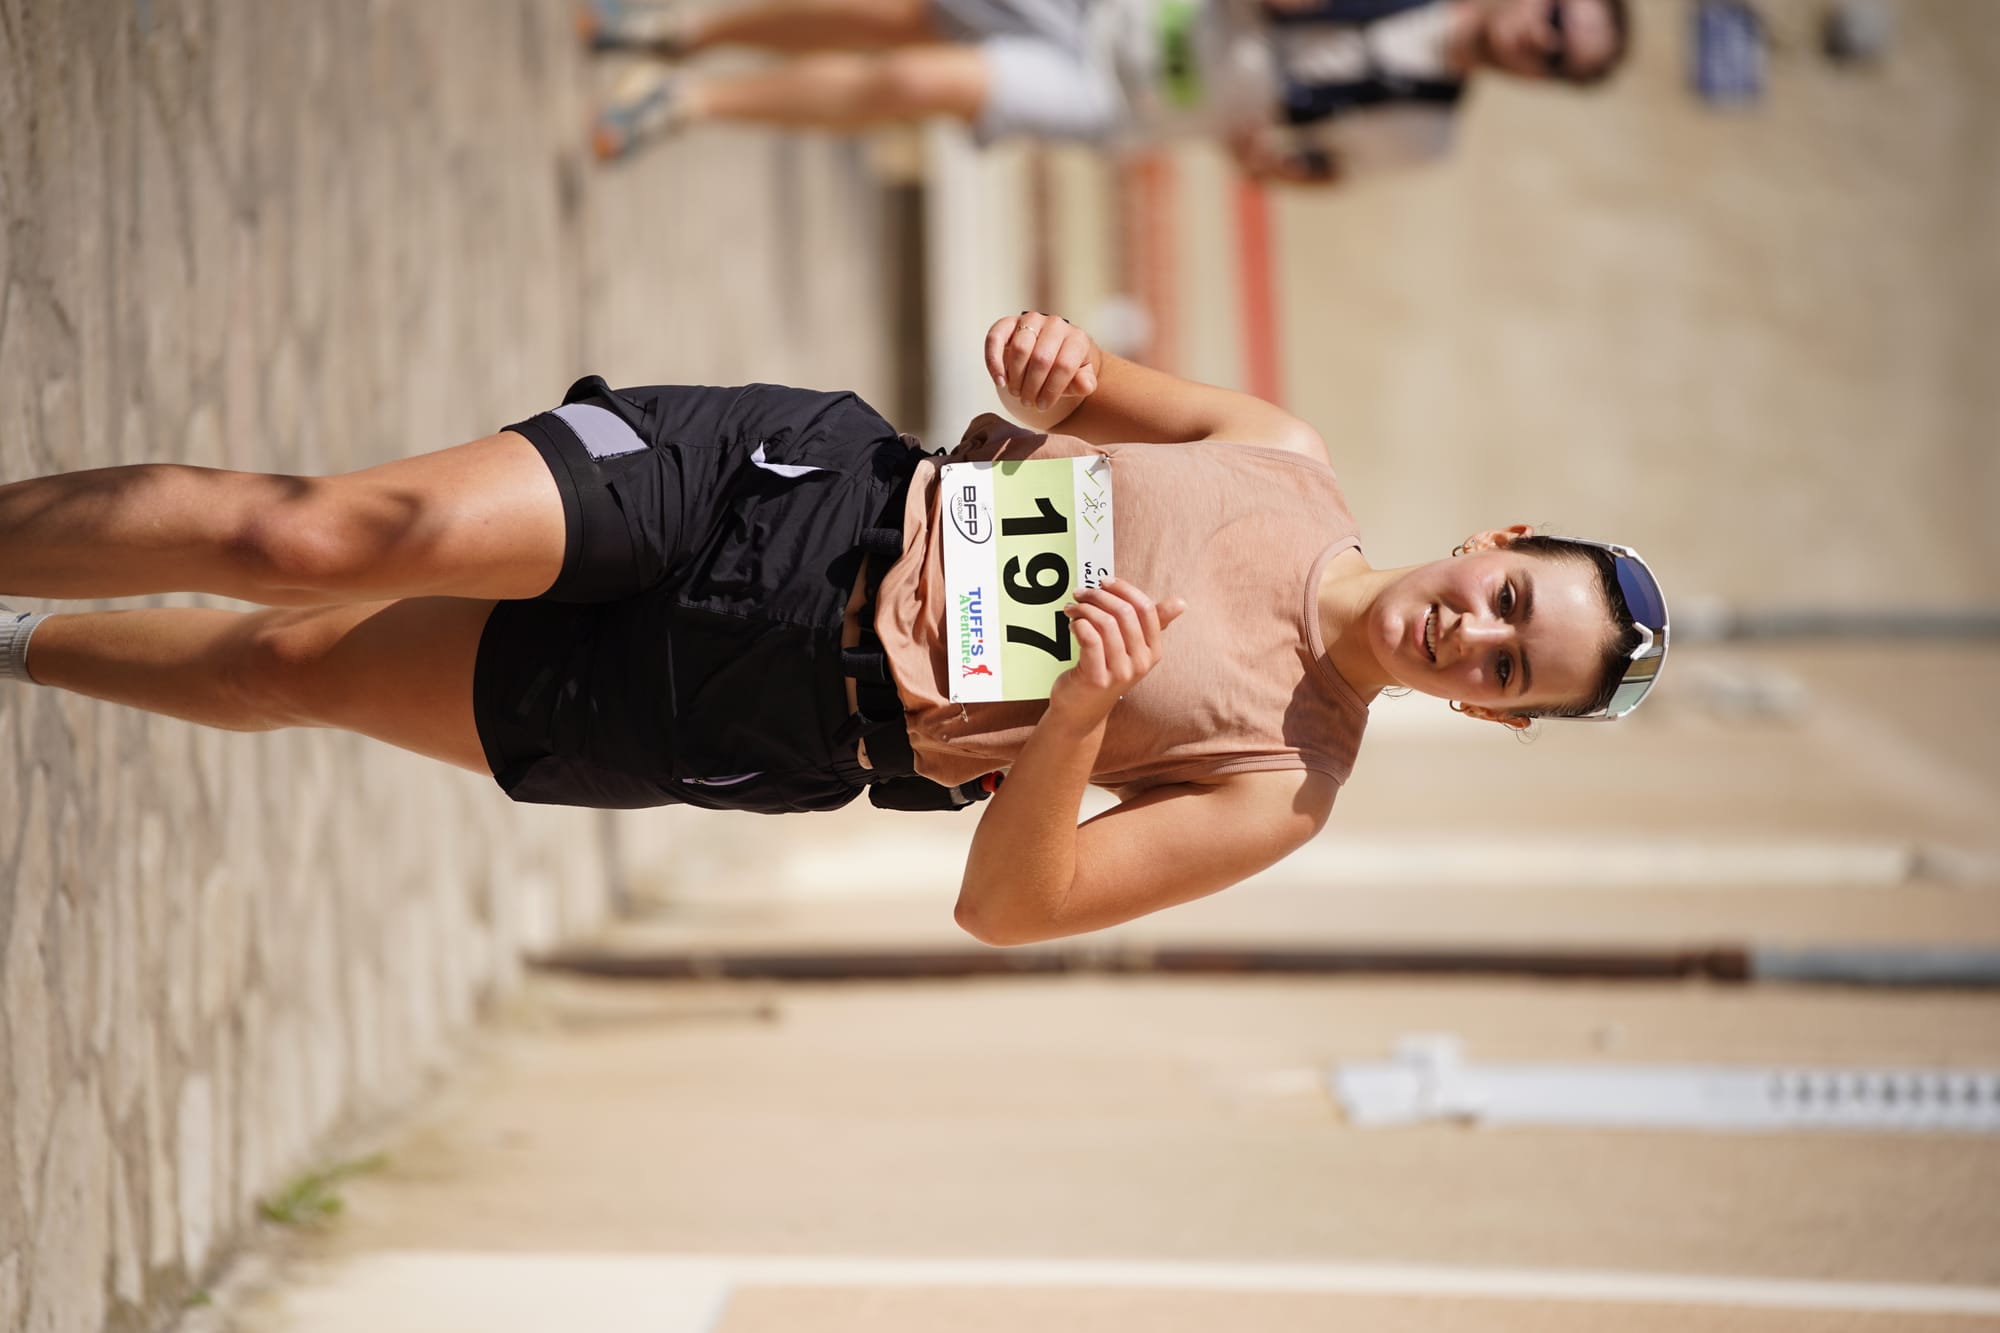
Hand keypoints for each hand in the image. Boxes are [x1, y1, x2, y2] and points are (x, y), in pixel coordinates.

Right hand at [985, 313, 1101, 413]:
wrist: (1050, 350)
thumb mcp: (1079, 379)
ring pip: (1020, 348)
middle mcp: (1055, 324)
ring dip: (1016, 378)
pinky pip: (995, 338)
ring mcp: (1031, 320)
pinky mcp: (1009, 323)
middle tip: (1028, 401)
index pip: (1064, 365)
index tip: (1044, 405)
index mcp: (1076, 338)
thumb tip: (1084, 385)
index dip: (1052, 390)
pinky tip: (999, 380)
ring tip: (1017, 392)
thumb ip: (1084, 384)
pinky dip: (994, 362)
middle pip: (1041, 359)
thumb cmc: (1065, 368)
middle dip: (1032, 387)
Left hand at [1047, 577, 1186, 724]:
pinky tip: (1072, 624)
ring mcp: (1120, 672)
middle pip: (1124, 613)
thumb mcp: (1130, 649)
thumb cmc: (1105, 671)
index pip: (1146, 609)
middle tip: (1080, 593)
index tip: (1103, 582)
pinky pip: (1090, 639)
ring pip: (1105, 623)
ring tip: (1072, 609)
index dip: (1124, 589)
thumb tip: (1180, 603)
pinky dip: (1079, 625)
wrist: (1081, 710)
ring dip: (1084, 609)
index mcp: (1153, 651)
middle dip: (1099, 596)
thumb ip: (1151, 624)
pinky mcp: (1097, 678)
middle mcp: (1141, 662)